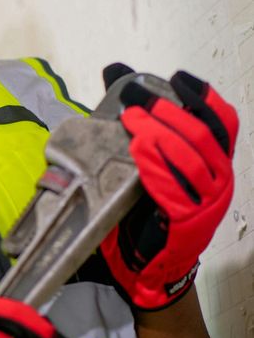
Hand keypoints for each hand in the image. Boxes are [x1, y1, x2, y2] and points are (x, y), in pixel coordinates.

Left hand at [100, 66, 238, 309]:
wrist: (150, 265)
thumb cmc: (149, 206)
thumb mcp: (148, 158)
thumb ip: (136, 116)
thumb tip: (115, 72)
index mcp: (214, 162)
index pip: (222, 121)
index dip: (203, 96)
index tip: (177, 78)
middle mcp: (219, 179)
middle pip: (203, 134)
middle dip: (169, 109)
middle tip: (137, 96)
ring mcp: (208, 203)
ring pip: (192, 159)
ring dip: (160, 133)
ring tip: (132, 118)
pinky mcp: (189, 223)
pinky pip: (175, 189)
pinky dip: (156, 166)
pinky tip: (138, 149)